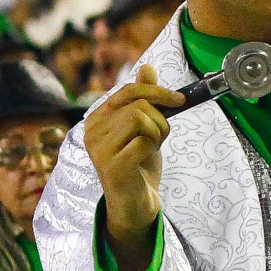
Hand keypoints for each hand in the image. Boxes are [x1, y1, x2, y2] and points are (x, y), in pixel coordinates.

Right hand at [85, 64, 179, 270]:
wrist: (135, 203)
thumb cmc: (138, 165)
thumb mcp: (143, 127)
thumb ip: (142, 99)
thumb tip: (148, 67)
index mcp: (97, 119)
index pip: (128, 91)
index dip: (157, 91)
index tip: (180, 100)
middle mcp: (91, 132)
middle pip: (138, 105)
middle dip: (161, 119)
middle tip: (160, 138)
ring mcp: (99, 150)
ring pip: (141, 120)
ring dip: (158, 133)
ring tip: (152, 149)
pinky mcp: (111, 167)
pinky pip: (143, 141)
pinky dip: (153, 149)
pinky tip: (146, 160)